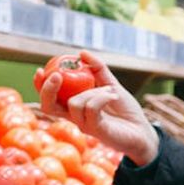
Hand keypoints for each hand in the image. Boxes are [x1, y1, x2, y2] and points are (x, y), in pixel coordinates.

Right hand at [38, 51, 159, 165]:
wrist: (143, 131)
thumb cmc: (125, 111)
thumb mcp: (110, 85)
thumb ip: (97, 70)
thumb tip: (81, 53)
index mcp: (74, 106)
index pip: (49, 98)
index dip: (40, 86)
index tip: (40, 70)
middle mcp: (75, 117)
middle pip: (48, 106)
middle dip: (48, 89)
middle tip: (57, 75)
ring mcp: (85, 125)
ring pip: (74, 103)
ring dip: (92, 91)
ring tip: (109, 91)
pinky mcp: (97, 130)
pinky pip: (91, 108)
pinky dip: (101, 97)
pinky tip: (112, 96)